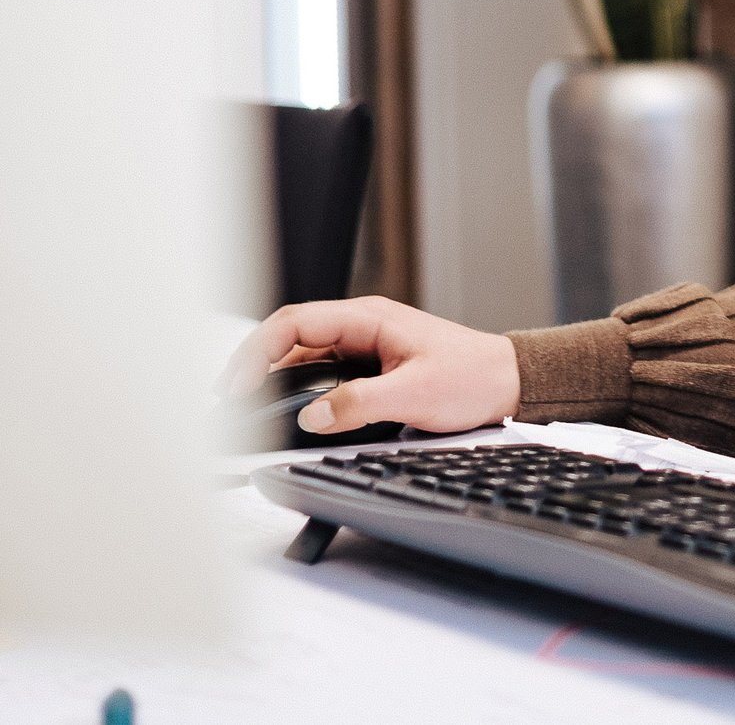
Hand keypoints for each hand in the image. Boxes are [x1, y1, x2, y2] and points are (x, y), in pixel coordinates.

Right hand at [218, 296, 520, 435]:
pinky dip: (295, 389)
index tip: (239, 386)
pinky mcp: (368, 367)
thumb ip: (361, 404)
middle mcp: (360, 327)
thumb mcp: (416, 394)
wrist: (507, 382)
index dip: (257, 352)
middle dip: (252, 364)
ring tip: (243, 408)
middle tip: (226, 401)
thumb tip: (313, 416)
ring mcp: (363, 346)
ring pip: (302, 356)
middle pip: (289, 337)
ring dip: (271, 378)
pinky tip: (283, 410)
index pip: (294, 323)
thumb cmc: (473, 377)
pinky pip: (320, 373)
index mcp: (368, 318)